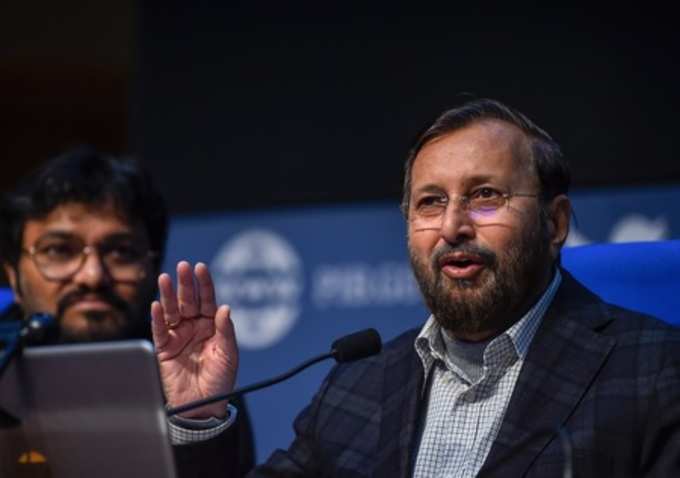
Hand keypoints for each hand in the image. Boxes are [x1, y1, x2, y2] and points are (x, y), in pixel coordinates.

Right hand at [150, 261, 237, 418]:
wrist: (203, 406)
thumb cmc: (220, 381)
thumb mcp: (228, 354)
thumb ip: (225, 331)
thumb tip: (225, 307)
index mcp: (211, 326)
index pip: (207, 300)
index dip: (204, 284)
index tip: (200, 268)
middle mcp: (194, 327)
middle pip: (188, 301)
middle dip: (185, 284)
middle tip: (182, 267)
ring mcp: (178, 336)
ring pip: (172, 311)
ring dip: (168, 295)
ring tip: (165, 279)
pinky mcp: (164, 349)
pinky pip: (159, 330)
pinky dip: (157, 318)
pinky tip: (157, 305)